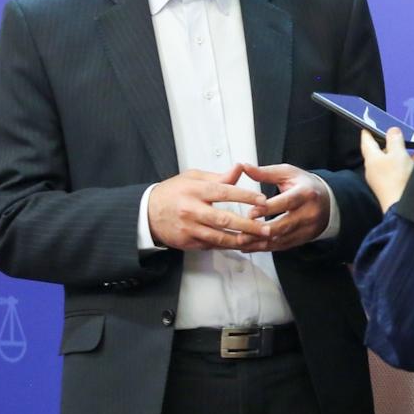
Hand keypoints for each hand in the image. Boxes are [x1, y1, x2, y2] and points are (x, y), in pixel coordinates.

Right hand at [147, 168, 270, 250]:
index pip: (224, 192)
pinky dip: (227, 245)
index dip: (245, 197)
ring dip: (241, 240)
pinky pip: (211, 245)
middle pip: (224, 219)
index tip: (263, 200)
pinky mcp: (187, 242)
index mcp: (195, 190)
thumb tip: (240, 168)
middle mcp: (192, 210)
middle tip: (267, 228)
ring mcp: (189, 228)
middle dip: (248, 225)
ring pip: (219, 237)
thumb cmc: (173, 192)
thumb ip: (219, 177)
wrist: (146, 212)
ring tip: (259, 239)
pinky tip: (242, 244)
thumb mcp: (193, 178)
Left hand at [231, 162, 331, 251]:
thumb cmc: (304, 185)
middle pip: (285, 225)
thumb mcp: (288, 173)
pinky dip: (265, 248)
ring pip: (282, 239)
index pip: (287, 202)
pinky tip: (249, 247)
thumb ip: (266, 172)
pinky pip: (283, 246)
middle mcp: (310, 213)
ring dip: (260, 242)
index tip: (250, 213)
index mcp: (306, 193)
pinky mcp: (304, 239)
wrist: (328, 201)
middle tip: (242, 234)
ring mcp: (308, 228)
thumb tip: (244, 166)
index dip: (268, 209)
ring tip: (241, 242)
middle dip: (262, 231)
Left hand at [361, 128, 413, 211]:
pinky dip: (405, 166)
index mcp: (372, 158)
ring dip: (400, 155)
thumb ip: (395, 140)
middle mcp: (373, 169)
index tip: (368, 126)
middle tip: (398, 136)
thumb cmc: (397, 180)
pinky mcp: (390, 187)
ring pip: (391, 161)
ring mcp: (381, 179)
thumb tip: (392, 130)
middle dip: (389, 143)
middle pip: (380, 151)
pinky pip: (397, 171)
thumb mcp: (398, 153)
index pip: (366, 140)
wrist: (402, 207)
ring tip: (413, 151)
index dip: (368, 131)